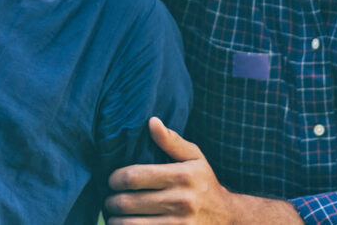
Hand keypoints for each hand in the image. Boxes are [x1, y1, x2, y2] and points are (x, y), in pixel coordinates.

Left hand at [105, 118, 299, 223]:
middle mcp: (180, 201)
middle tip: (110, 199)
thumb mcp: (194, 157)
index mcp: (182, 176)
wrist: (227, 217)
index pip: (134, 176)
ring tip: (115, 214)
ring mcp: (178, 224)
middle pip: (127, 202)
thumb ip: (171, 140)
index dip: (115, 178)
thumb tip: (152, 121)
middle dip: (111, 201)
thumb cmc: (204, 183)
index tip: (113, 180)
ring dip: (115, 220)